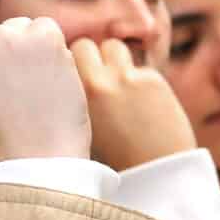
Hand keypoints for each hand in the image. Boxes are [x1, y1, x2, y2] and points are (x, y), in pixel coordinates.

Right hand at [71, 39, 196, 170]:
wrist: (155, 174)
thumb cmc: (114, 162)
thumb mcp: (81, 132)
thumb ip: (73, 105)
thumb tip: (65, 82)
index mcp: (76, 98)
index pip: (63, 56)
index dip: (70, 64)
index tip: (74, 74)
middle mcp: (99, 82)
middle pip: (87, 45)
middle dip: (90, 56)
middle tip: (97, 76)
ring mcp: (128, 77)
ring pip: (115, 48)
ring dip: (115, 61)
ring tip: (120, 85)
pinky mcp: (153, 79)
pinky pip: (139, 67)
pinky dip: (139, 79)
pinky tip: (144, 104)